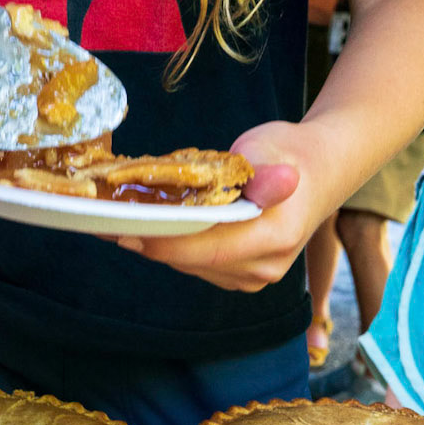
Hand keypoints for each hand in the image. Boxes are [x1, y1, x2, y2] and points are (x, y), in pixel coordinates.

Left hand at [116, 120, 332, 292]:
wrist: (319, 172)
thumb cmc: (289, 153)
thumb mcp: (272, 148)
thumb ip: (263, 172)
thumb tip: (273, 182)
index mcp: (276, 236)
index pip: (209, 249)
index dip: (165, 243)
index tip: (126, 231)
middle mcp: (266, 266)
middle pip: (192, 262)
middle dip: (149, 241)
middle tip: (104, 221)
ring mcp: (255, 276)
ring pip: (190, 266)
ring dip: (156, 245)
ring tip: (116, 221)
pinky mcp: (241, 276)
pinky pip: (196, 265)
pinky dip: (172, 246)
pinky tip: (147, 226)